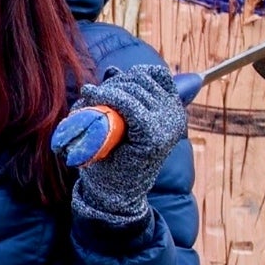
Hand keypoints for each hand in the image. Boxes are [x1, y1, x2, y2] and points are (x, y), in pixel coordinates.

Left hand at [65, 50, 188, 228]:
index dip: (130, 74)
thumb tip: (113, 70)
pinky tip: (92, 98)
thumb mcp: (120, 120)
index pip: (155, 74)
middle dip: (114, 83)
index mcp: (173, 109)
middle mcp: (176, 115)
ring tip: (88, 100)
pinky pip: (128, 104)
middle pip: (141, 79)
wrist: (112, 194)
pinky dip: (108, 98)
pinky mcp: (154, 136)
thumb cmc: (113, 156)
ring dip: (106, 91)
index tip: (108, 87)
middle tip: (92, 95)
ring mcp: (168, 125)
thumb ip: (121, 95)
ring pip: (132, 89)